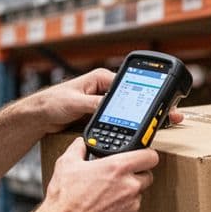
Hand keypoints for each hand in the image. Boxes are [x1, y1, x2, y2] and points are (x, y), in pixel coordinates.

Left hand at [32, 68, 184, 133]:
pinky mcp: (100, 115)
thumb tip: (112, 107)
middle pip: (134, 98)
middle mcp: (105, 89)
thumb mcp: (75, 102)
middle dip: (152, 107)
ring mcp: (104, 103)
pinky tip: (142, 132)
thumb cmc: (51, 102)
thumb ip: (93, 104)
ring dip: (143, 118)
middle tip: (170, 116)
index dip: (148, 95)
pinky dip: (130, 125)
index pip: (130, 85)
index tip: (161, 103)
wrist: (39, 116)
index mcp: (101, 79)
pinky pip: (120, 120)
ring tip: (162, 124)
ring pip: (130, 110)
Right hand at [42, 140, 158, 211]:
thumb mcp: (66, 164)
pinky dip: (124, 209)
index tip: (142, 156)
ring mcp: (131, 205)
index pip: (150, 156)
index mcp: (117, 168)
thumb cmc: (65, 199)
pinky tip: (107, 208)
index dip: (146, 154)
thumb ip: (79, 148)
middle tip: (121, 177)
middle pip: (147, 175)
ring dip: (128, 193)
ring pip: (139, 194)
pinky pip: (133, 210)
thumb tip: (81, 143)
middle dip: (136, 174)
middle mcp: (129, 186)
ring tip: (108, 195)